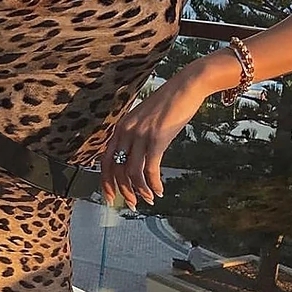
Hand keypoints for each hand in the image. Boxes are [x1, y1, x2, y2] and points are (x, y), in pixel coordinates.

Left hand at [101, 74, 207, 209]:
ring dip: (139, 191)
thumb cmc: (168, 104)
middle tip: (131, 204)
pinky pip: (150, 169)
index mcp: (120, 128)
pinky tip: (160, 191)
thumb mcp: (143, 119)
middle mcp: (126, 132)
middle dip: (122, 191)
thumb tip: (132, 159)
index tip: (110, 197)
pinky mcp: (157, 139)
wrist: (186, 86)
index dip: (105, 181)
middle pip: (116, 170)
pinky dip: (153, 184)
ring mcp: (140, 135)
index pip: (105, 160)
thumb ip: (134, 136)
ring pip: (132, 172)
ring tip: (148, 199)